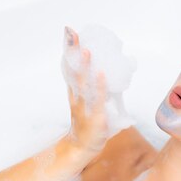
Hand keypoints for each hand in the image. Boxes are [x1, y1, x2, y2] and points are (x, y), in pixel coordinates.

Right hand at [62, 27, 109, 152]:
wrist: (81, 148)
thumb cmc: (88, 123)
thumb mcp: (91, 101)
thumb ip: (98, 88)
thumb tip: (110, 72)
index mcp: (76, 90)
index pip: (71, 66)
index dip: (71, 50)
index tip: (70, 33)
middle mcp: (77, 95)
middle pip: (74, 69)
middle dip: (74, 51)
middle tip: (72, 32)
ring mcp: (85, 105)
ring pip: (83, 82)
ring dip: (85, 66)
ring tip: (87, 49)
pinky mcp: (95, 115)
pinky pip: (97, 98)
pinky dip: (99, 85)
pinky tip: (100, 74)